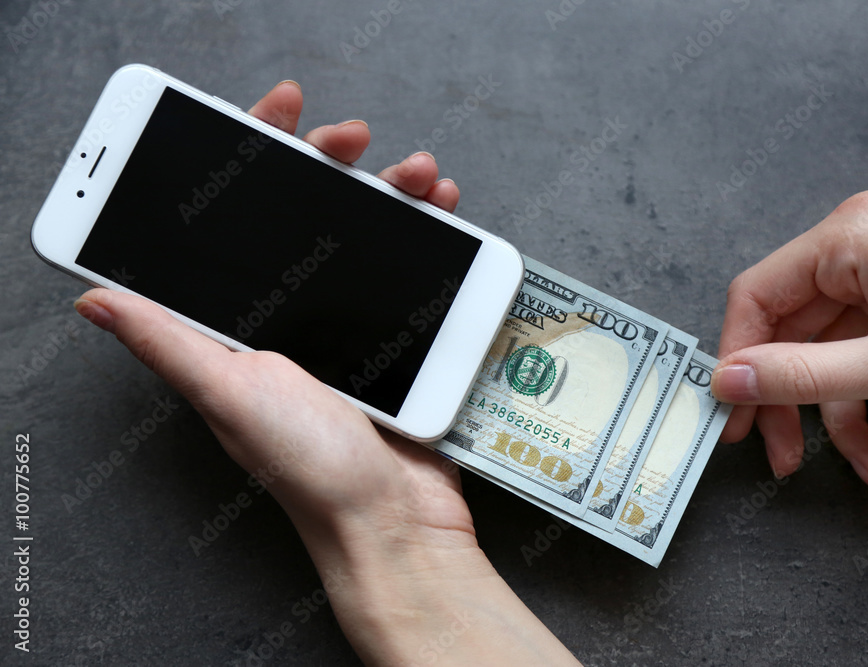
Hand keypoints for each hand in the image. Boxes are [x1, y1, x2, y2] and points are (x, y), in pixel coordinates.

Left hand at [73, 81, 578, 665]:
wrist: (397, 521)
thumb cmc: (311, 468)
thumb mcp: (233, 396)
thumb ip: (172, 343)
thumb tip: (95, 298)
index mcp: (245, 327)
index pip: (241, 226)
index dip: (255, 161)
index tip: (276, 117)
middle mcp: (295, 320)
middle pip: (310, 215)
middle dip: (331, 163)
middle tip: (353, 136)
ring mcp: (353, 327)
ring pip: (371, 235)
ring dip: (394, 192)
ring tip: (419, 174)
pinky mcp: (403, 339)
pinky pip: (416, 271)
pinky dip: (434, 235)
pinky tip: (446, 213)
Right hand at [712, 191, 867, 490]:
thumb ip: (800, 375)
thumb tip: (728, 382)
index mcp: (851, 236)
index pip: (757, 296)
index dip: (739, 361)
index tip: (730, 415)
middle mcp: (863, 248)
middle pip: (797, 337)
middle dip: (803, 408)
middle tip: (785, 459)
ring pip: (839, 361)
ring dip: (860, 425)